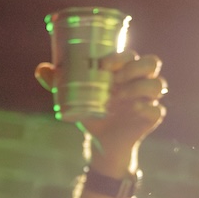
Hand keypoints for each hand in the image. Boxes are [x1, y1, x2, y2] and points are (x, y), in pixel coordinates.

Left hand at [34, 51, 167, 162]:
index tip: (104, 64)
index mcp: (125, 71)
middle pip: (151, 63)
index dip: (122, 56)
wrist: (101, 142)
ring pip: (158, 84)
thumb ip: (59, 83)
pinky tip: (132, 110)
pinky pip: (157, 109)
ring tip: (119, 95)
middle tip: (115, 78)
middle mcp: (140, 82)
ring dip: (139, 87)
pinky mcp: (151, 117)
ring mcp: (148, 99)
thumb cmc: (92, 112)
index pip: (132, 55)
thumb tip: (40, 69)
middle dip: (135, 67)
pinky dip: (147, 108)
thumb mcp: (75, 98)